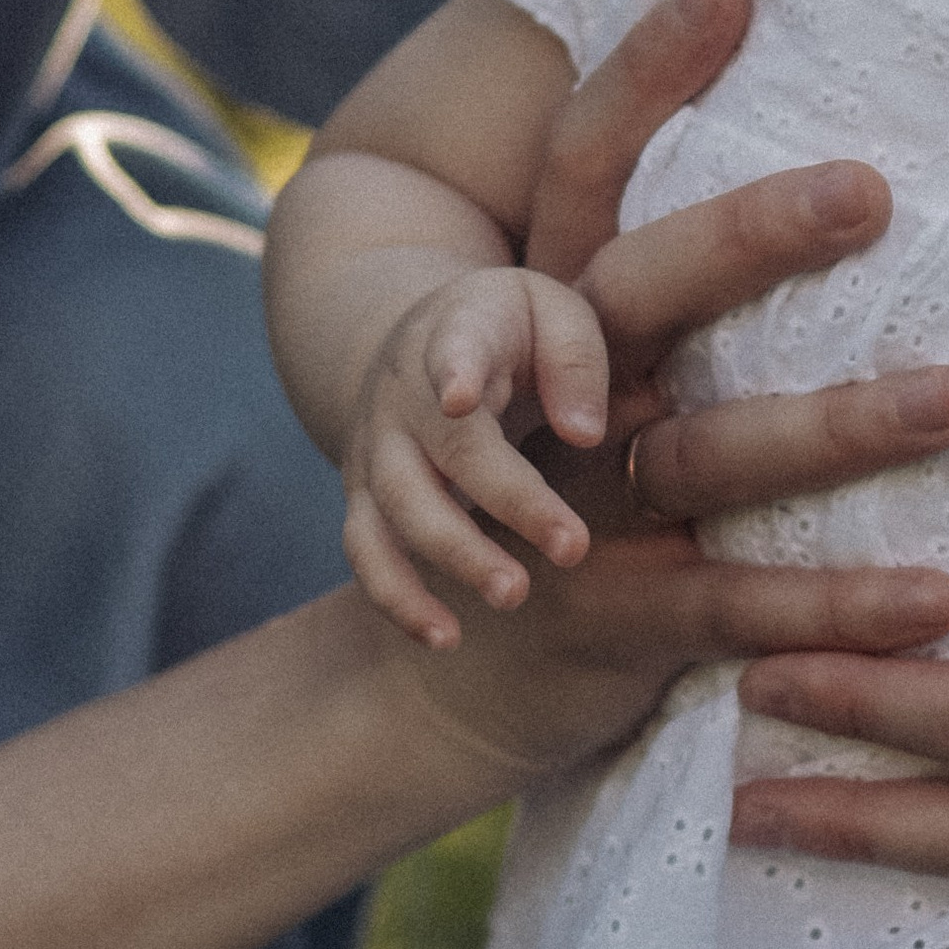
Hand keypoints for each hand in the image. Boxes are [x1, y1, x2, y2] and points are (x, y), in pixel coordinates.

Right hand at [343, 264, 612, 643]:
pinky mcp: (365, 500)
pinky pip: (367, 554)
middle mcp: (402, 398)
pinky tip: (444, 638)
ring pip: (394, 512)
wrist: (416, 346)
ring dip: (450, 558)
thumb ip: (575, 358)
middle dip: (503, 502)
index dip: (454, 371)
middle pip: (442, 453)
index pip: (454, 349)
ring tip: (511, 597)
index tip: (461, 399)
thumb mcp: (551, 310)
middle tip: (570, 549)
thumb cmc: (509, 331)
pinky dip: (397, 599)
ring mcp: (375, 452)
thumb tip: (583, 434)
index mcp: (455, 335)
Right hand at [390, 0, 948, 776]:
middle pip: (641, 289)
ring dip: (836, 428)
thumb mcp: (611, 365)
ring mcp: (581, 507)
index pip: (584, 159)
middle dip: (748, 233)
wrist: (460, 677)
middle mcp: (561, 393)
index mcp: (559, 305)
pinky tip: (945, 597)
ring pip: (711, 451)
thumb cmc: (581, 483)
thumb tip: (830, 120)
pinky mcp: (620, 619)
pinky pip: (737, 604)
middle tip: (872, 186)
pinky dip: (836, 607)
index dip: (643, 68)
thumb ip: (686, 269)